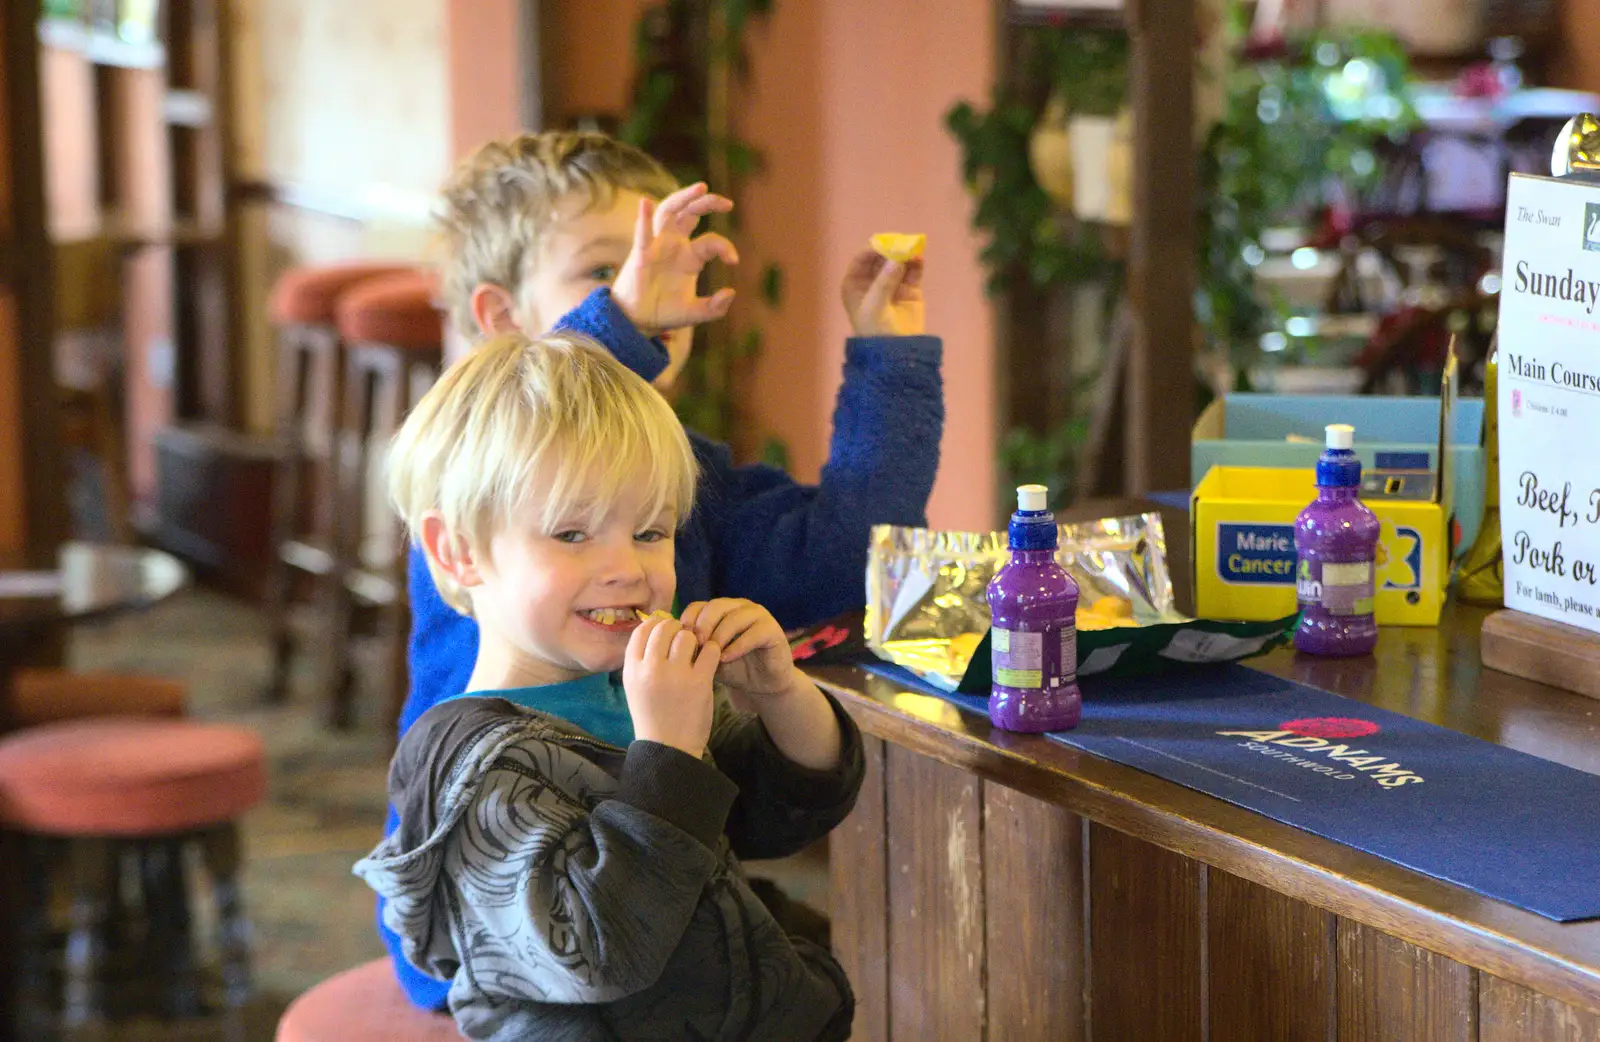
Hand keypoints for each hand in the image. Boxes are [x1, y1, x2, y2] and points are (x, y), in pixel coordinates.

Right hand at [612, 183, 738, 337]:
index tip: (734, 260)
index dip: (725, 247)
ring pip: (669, 212)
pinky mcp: (640, 255)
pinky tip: (646, 203)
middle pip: (690, 213)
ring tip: (701, 188)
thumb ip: (714, 308)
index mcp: (691, 256)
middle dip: (708, 203)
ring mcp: (657, 246)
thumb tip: (731, 293)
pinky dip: (643, 218)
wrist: (637, 321)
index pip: (711, 241)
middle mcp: (675, 244)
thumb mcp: (694, 313)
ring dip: (683, 197)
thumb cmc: (664, 312)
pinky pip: (642, 234)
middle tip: (728, 203)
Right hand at [622, 615, 720, 757]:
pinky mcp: (699, 682)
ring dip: (694, 640)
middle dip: (677, 630)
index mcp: (632, 670)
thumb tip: (655, 627)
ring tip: (696, 653)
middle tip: (684, 641)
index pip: (642, 630)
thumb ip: (642, 660)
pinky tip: (709, 660)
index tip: (665, 631)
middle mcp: (651, 669)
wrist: (668, 749)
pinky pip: (709, 650)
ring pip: (687, 635)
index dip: (656, 624)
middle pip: (665, 628)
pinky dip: (711, 650)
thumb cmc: (652, 717)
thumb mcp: (635, 688)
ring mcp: (675, 675)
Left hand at [680, 599, 797, 707]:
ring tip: (711, 653)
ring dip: (720, 635)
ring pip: (735, 617)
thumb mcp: (708, 659)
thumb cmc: (732, 669)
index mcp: (721, 610)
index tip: (679, 639)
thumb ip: (695, 649)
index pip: (699, 606)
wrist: (762, 684)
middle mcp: (739, 607)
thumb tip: (672, 644)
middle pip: (716, 606)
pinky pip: (754, 632)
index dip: (688, 620)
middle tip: (695, 644)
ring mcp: (757, 616)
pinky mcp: (772, 630)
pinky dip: (738, 645)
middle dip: (702, 625)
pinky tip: (726, 658)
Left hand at [841, 249, 924, 335]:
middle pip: (881, 257)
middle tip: (902, 244)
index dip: (872, 249)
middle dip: (891, 250)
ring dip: (905, 255)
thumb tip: (898, 258)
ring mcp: (892, 284)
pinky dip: (916, 264)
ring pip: (898, 262)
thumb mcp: (874, 305)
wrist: (895, 352)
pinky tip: (919, 258)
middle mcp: (872, 281)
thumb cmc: (875, 330)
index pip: (861, 259)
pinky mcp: (909, 289)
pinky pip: (912, 271)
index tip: (885, 245)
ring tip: (913, 250)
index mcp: (855, 284)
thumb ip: (885, 281)